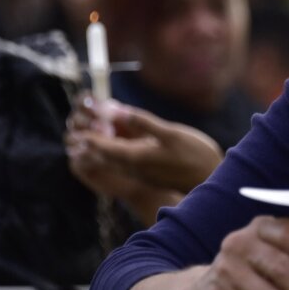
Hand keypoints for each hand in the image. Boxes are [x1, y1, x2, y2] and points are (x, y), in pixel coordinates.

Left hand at [66, 97, 222, 192]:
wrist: (212, 180)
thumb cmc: (194, 155)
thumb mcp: (169, 133)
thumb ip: (141, 121)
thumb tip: (115, 109)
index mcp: (135, 157)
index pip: (101, 145)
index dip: (89, 132)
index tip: (79, 119)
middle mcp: (133, 168)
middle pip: (102, 155)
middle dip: (89, 141)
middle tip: (77, 127)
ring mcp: (141, 172)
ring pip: (111, 159)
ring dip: (100, 146)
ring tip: (89, 135)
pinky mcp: (149, 173)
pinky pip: (122, 161)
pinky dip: (114, 150)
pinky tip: (117, 141)